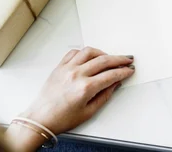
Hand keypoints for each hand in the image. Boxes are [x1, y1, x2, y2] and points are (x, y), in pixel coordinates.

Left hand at [18, 47, 134, 134]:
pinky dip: (84, 52)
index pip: (111, 75)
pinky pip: (74, 52)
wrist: (41, 118)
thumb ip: (104, 96)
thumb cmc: (61, 119)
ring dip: (102, 53)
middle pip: (103, 60)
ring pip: (89, 51)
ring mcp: (67, 68)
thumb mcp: (89, 112)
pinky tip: (90, 56)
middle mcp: (76, 74)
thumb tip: (115, 84)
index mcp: (85, 88)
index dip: (123, 71)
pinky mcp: (59, 66)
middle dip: (118, 59)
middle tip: (127, 59)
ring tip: (109, 57)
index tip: (129, 70)